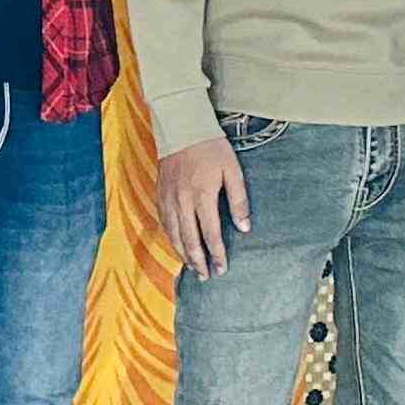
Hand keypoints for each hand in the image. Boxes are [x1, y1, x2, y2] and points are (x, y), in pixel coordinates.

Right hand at [156, 136, 249, 279]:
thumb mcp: (233, 170)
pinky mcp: (160, 194)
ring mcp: (168, 199)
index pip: (209, 234)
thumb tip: (244, 228)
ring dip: (183, 254)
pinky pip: (164, 223)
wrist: (181, 127)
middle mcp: (182, 202)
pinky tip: (177, 246)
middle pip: (189, 240)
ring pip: (173, 235)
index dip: (217, 254)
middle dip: (199, 261)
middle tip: (207, 277)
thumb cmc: (211, 147)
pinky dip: (170, 238)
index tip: (222, 268)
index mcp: (202, 196)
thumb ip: (239, 200)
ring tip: (193, 268)